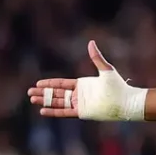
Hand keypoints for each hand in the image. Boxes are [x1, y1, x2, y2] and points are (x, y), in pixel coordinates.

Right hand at [26, 40, 146, 120]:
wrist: (125, 101)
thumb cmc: (118, 86)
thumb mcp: (106, 70)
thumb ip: (96, 57)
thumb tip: (91, 42)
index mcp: (83, 84)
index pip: (62, 84)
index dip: (49, 84)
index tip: (38, 83)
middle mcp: (79, 94)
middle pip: (57, 94)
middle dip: (43, 93)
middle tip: (30, 92)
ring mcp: (80, 104)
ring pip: (58, 102)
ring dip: (45, 101)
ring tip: (32, 99)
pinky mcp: (83, 112)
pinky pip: (65, 112)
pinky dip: (54, 111)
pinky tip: (43, 110)